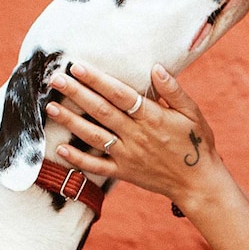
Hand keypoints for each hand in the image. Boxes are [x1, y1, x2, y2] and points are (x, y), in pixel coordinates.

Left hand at [46, 62, 221, 206]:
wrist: (198, 182)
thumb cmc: (197, 142)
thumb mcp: (192, 113)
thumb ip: (173, 91)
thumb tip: (156, 67)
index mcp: (152, 117)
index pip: (119, 94)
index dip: (97, 80)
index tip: (78, 67)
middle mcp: (136, 135)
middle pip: (100, 111)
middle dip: (76, 93)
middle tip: (55, 78)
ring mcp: (127, 155)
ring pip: (93, 135)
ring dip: (70, 120)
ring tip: (50, 106)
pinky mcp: (124, 172)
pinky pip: (96, 166)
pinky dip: (78, 158)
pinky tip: (60, 148)